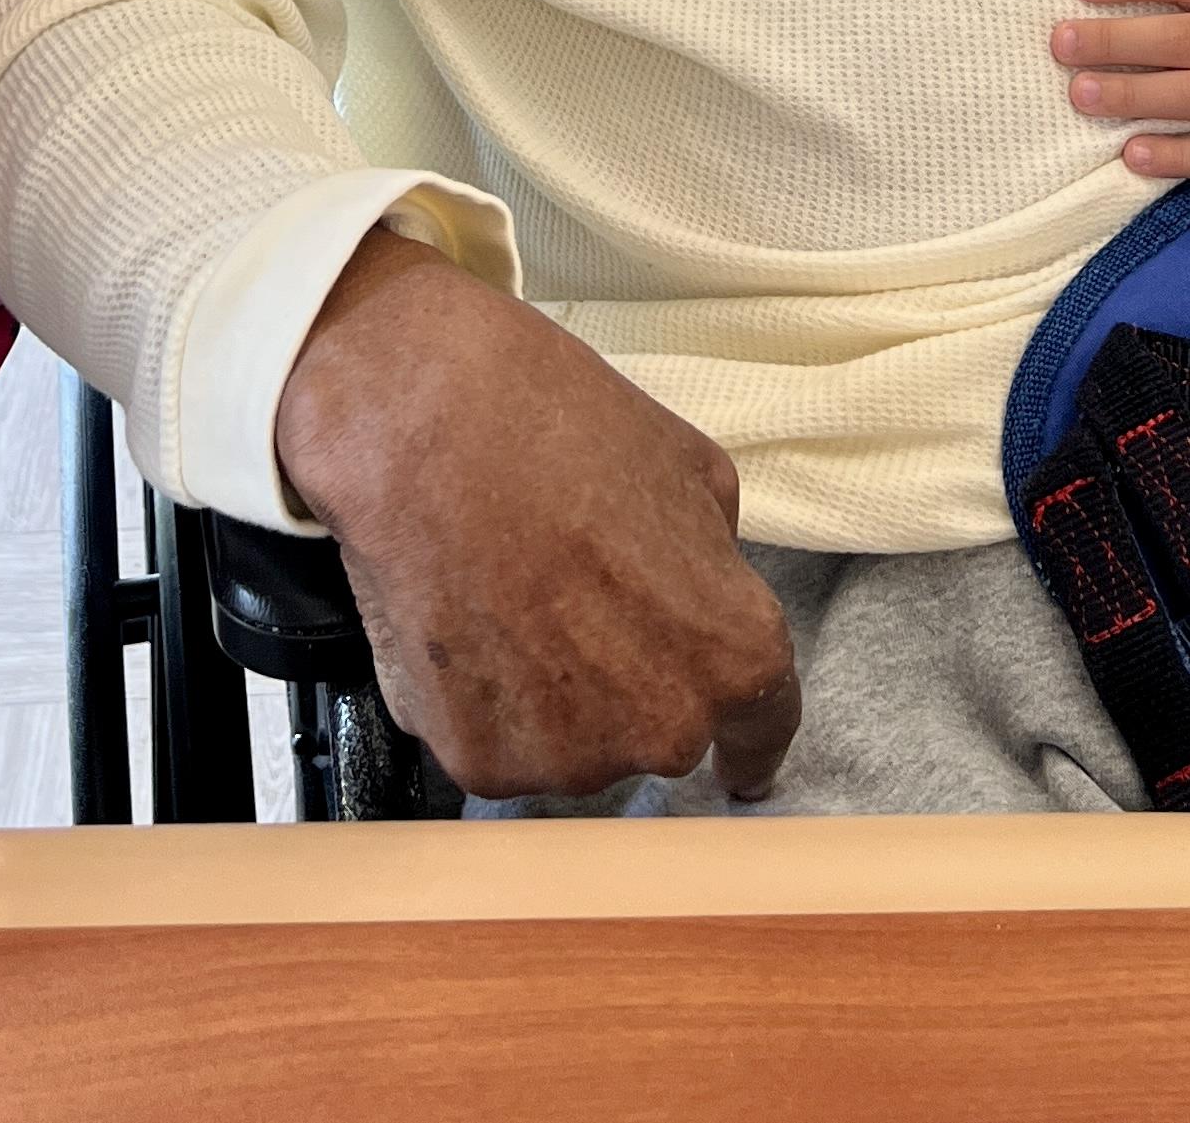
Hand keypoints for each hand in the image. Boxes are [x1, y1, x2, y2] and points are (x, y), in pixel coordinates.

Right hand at [272, 228, 799, 801]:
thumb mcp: (693, 469)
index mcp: (737, 655)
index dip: (751, 739)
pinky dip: (485, 702)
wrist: (426, 425)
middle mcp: (664, 729)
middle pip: (660, 731)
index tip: (739, 759)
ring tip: (514, 602)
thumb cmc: (561, 425)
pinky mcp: (481, 764)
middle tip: (580, 603)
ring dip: (556, 698)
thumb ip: (716, 563)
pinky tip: (469, 624)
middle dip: (634, 684)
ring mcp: (570, 758)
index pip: (763, 730)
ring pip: (576, 746)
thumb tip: (696, 597)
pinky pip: (500, 744)